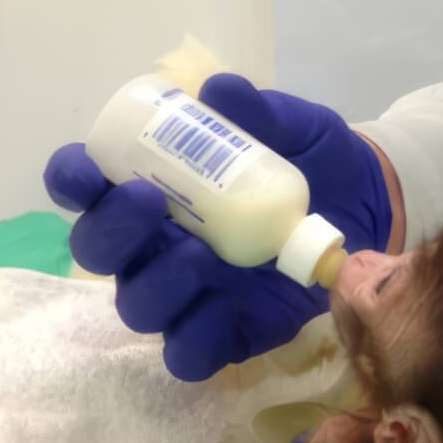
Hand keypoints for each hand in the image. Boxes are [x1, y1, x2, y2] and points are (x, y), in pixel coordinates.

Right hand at [44, 75, 394, 380]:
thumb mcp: (293, 126)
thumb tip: (220, 89)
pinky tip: (221, 306)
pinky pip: (189, 353)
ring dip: (157, 281)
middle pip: (100, 251)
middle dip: (112, 231)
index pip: (90, 186)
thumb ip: (260, 111)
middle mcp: (157, 241)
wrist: (368, 199)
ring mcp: (188, 290)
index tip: (84, 169)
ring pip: (138, 305)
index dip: (74, 179)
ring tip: (199, 253)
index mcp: (157, 185)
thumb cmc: (312, 155)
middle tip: (148, 201)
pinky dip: (194, 337)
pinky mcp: (226, 332)